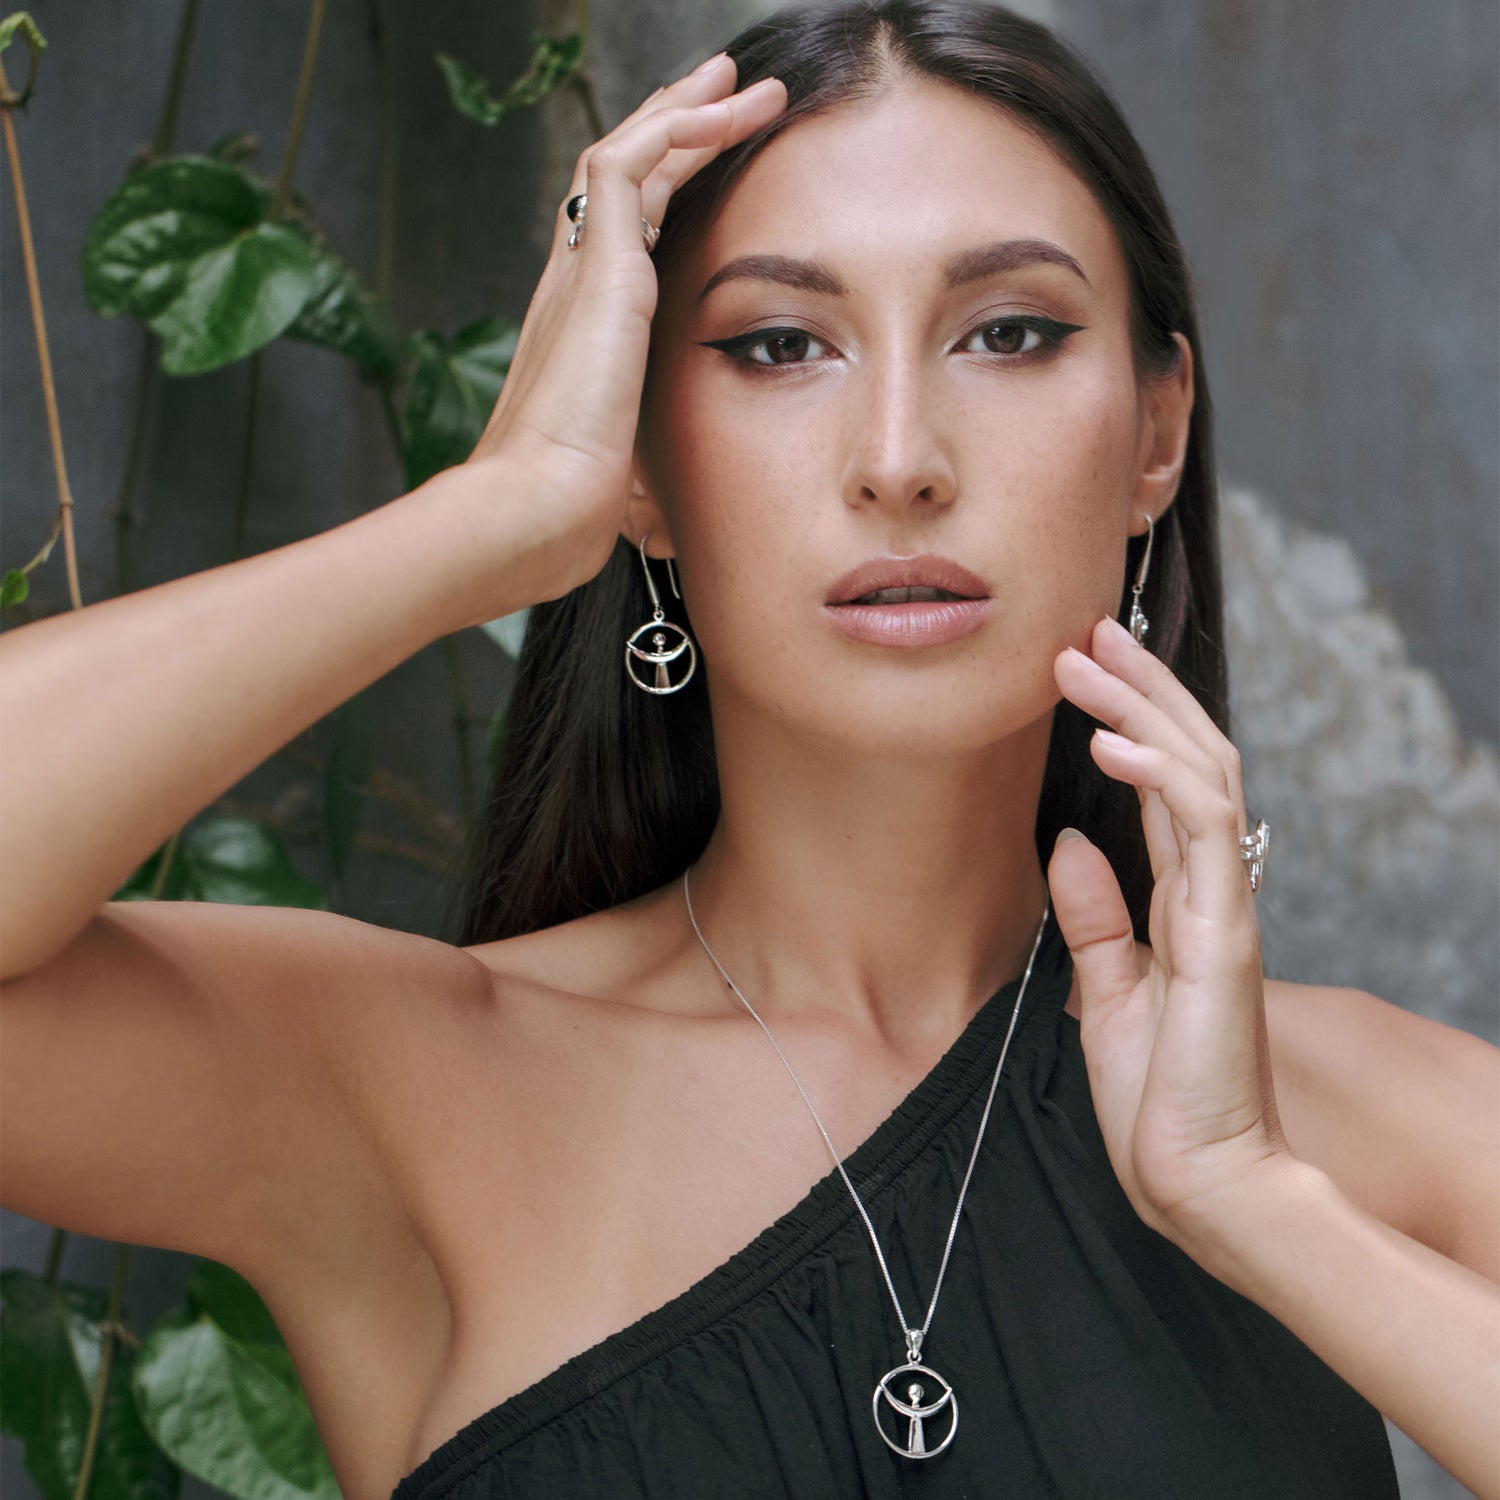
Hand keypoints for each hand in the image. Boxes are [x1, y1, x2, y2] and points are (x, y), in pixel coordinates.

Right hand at [464, 53, 786, 606]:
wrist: (530, 512)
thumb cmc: (567, 509)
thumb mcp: (617, 472)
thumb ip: (635, 461)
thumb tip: (662, 511)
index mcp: (580, 330)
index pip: (622, 234)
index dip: (665, 190)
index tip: (708, 161)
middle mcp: (572, 286)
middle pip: (622, 180)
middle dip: (675, 128)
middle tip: (724, 88)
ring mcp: (578, 273)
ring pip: (628, 156)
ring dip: (689, 113)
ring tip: (742, 83)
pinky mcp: (596, 270)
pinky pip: (629, 163)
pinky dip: (676, 130)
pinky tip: (723, 114)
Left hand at [1046, 614, 1296, 1246]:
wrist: (1195, 1178)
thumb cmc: (1157, 1099)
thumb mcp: (1106, 992)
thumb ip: (1096, 917)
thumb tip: (1069, 840)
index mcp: (1180, 903)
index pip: (1163, 786)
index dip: (1129, 722)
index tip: (1081, 670)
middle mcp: (1209, 891)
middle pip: (1189, 759)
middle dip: (1140, 690)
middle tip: (1087, 632)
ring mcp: (1223, 907)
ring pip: (1201, 774)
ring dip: (1143, 710)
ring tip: (1086, 660)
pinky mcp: (1224, 936)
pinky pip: (1198, 834)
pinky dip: (1158, 780)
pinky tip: (1111, 746)